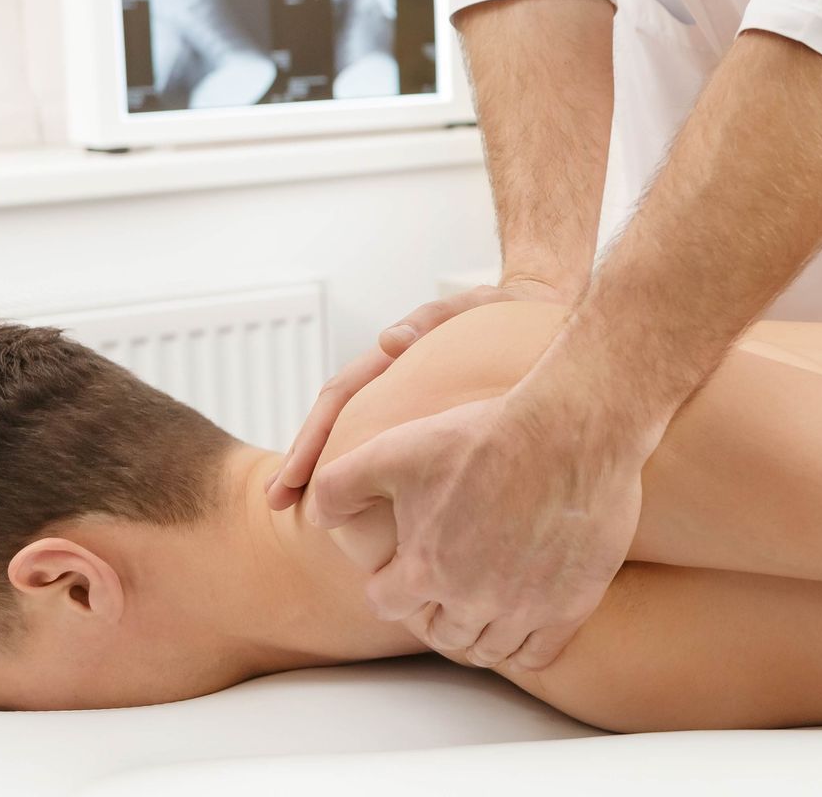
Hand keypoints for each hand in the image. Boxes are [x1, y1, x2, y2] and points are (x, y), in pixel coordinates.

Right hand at [266, 277, 567, 510]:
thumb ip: (432, 319)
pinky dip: (380, 478)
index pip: (341, 396)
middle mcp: (393, 382)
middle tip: (279, 502)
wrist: (542, 312)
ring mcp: (412, 402)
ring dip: (334, 473)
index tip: (290, 477)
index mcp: (393, 360)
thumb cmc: (502, 310)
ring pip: (364, 440)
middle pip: (339, 423)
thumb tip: (390, 341)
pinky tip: (370, 514)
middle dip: (306, 462)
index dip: (312, 435)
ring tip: (310, 516)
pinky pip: (402, 452)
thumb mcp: (471, 306)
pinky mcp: (439, 421)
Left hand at [304, 364, 654, 671]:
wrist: (573, 428)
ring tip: (485, 598)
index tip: (410, 563)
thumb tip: (316, 516)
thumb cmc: (488, 435)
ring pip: (489, 648)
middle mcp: (472, 600)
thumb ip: (342, 485)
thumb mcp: (397, 449)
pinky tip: (525, 612)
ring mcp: (525, 607)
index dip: (394, 581)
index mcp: (425, 570)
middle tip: (452, 579)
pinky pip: (539, 653)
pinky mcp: (571, 604)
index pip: (389, 603)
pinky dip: (526, 642)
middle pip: (442, 633)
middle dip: (438, 609)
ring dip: (480, 630)